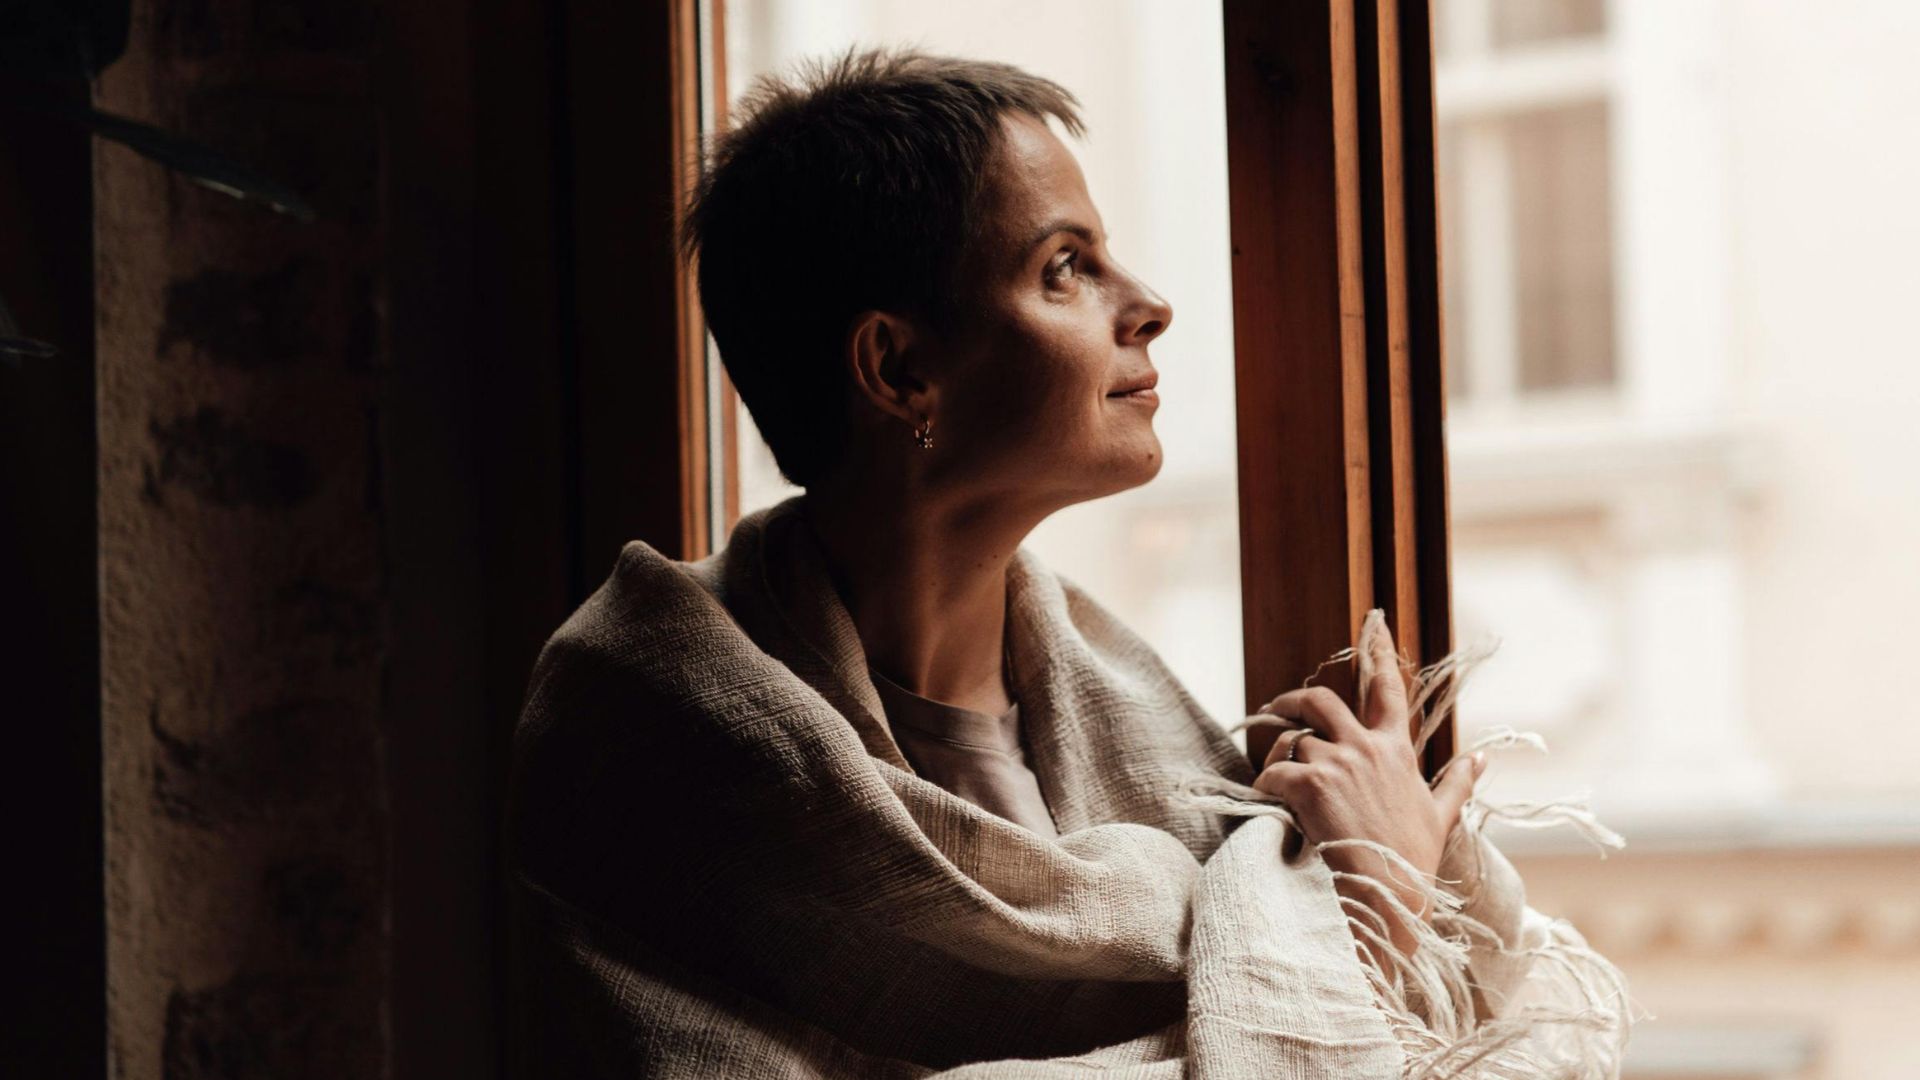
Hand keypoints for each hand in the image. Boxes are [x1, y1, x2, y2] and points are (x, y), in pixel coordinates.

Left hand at [1249, 614, 1483, 959]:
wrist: (1388, 896)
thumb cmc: (1411, 861)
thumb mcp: (1440, 816)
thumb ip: (1459, 782)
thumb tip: (1484, 757)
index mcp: (1397, 751)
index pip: (1388, 688)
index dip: (1378, 651)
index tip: (1372, 621)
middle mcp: (1366, 749)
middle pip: (1320, 701)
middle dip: (1292, 701)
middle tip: (1274, 709)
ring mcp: (1337, 764)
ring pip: (1293, 738)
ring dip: (1277, 754)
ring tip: (1272, 775)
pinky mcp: (1311, 783)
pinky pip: (1273, 770)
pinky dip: (1264, 783)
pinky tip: (1265, 801)